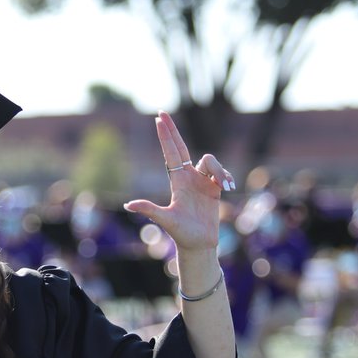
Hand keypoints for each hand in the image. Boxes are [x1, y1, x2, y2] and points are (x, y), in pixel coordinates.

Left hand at [124, 111, 235, 251]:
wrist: (199, 244)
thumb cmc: (181, 233)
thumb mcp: (165, 219)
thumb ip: (149, 210)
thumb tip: (129, 205)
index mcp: (177, 181)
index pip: (171, 153)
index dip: (166, 136)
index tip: (158, 119)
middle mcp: (188, 177)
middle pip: (181, 147)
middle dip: (173, 131)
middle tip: (163, 113)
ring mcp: (202, 182)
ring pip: (210, 161)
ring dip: (219, 169)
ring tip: (224, 186)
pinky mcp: (215, 189)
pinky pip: (222, 173)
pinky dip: (226, 176)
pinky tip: (228, 188)